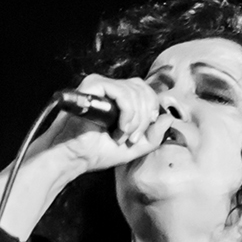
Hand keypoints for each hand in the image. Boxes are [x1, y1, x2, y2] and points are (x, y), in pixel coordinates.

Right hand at [35, 74, 164, 174]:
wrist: (73, 156)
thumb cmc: (96, 152)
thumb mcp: (134, 147)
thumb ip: (154, 135)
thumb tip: (168, 117)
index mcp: (119, 98)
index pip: (146, 91)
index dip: (151, 109)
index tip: (145, 129)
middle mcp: (110, 89)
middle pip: (143, 90)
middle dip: (144, 118)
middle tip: (133, 137)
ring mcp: (101, 85)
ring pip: (135, 92)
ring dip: (135, 119)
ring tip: (123, 135)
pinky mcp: (92, 85)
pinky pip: (121, 93)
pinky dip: (127, 113)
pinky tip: (120, 128)